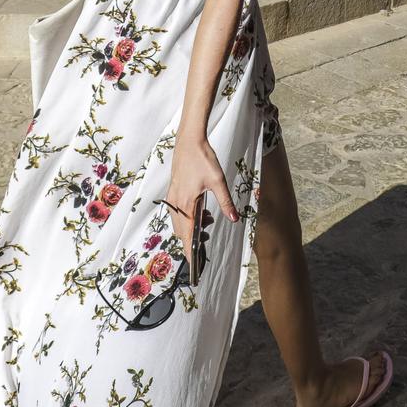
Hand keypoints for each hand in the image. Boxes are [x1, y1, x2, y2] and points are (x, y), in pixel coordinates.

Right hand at [164, 134, 236, 256]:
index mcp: (186, 204)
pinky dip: (187, 217)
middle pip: (181, 232)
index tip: (194, 265)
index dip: (190, 251)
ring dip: (191, 226)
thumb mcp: (218, 182)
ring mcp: (172, 197)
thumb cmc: (203, 159)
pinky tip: (201, 209)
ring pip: (179, 222)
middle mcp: (176, 203)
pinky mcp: (173, 192)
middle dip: (193, 238)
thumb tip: (234, 219)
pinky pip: (177, 212)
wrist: (189, 141)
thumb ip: (226, 203)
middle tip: (207, 237)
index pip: (187, 235)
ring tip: (208, 219)